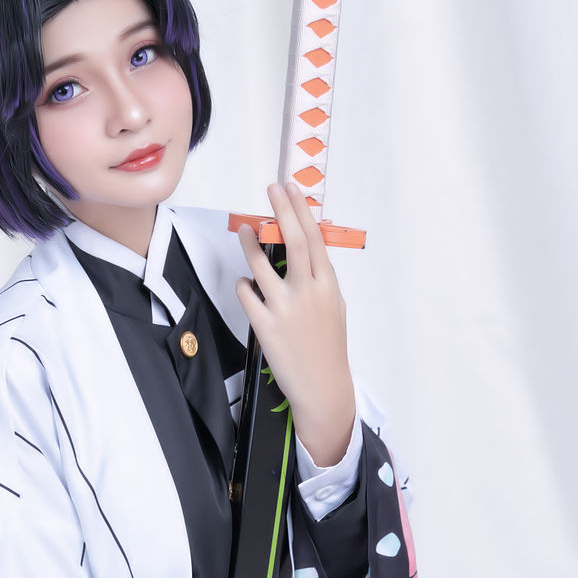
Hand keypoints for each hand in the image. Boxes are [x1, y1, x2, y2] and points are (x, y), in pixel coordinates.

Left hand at [236, 181, 355, 466]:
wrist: (323, 387)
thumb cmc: (329, 346)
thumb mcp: (334, 307)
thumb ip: (321, 278)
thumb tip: (309, 248)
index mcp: (328, 285)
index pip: (314, 238)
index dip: (301, 211)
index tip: (291, 190)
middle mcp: (308, 292)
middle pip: (292, 241)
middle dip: (281, 210)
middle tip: (271, 190)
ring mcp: (284, 308)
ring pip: (261, 265)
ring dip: (250, 243)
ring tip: (244, 231)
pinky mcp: (264, 326)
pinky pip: (246, 294)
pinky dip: (243, 284)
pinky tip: (245, 284)